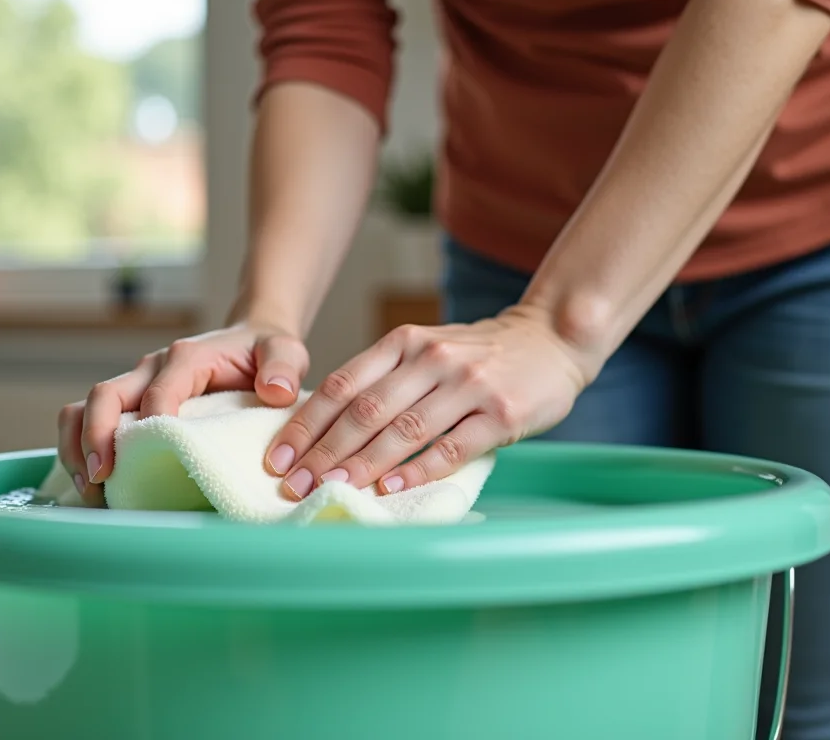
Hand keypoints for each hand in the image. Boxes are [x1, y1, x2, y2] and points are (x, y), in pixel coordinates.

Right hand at [57, 321, 307, 504]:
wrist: (251, 341)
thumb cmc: (265, 351)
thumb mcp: (286, 350)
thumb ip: (284, 366)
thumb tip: (275, 391)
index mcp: (187, 358)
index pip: (158, 388)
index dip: (149, 420)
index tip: (146, 454)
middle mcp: (152, 368)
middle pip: (105, 395)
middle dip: (95, 436)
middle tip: (101, 478)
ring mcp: (136, 386)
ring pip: (86, 408)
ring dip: (79, 447)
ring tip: (89, 489)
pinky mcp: (131, 405)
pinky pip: (90, 421)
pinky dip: (81, 450)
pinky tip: (93, 486)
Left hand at [264, 304, 596, 499]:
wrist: (551, 338)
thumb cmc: (479, 355)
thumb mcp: (425, 349)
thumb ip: (384, 379)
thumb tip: (326, 430)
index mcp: (404, 342)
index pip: (342, 385)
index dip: (306, 424)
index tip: (277, 457)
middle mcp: (431, 359)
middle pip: (365, 411)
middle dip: (324, 453)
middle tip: (294, 486)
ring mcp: (467, 385)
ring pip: (403, 430)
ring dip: (362, 465)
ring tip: (331, 492)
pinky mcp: (501, 413)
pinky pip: (452, 446)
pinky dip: (419, 470)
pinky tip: (392, 489)